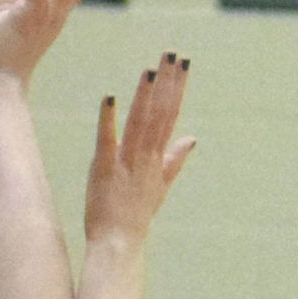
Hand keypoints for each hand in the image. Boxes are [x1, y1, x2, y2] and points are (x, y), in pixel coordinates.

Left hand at [82, 54, 194, 247]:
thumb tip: (192, 138)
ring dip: (144, 96)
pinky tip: (109, 98)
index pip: (170, 116)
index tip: (183, 63)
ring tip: (150, 69)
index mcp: (157, 157)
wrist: (119, 244)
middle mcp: (145, 157)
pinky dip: (108, 120)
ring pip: (139, 124)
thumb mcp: (160, 185)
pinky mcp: (104, 171)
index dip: (177, 88)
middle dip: (167, 83)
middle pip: (159, 115)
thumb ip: (175, 160)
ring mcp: (126, 164)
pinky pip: (107, 142)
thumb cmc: (136, 215)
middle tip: (173, 54)